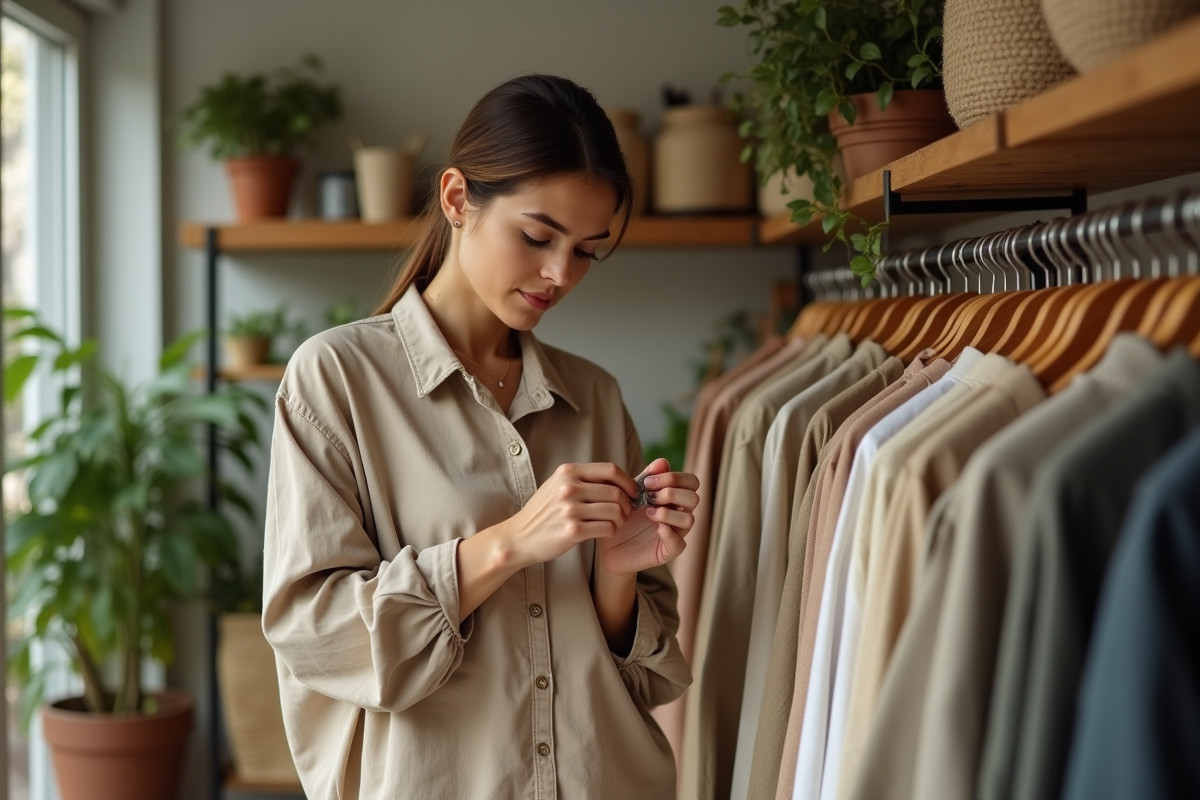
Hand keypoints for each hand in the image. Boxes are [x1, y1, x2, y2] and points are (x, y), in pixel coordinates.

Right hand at [502, 462, 636, 567]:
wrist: (519, 537)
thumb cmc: (543, 512)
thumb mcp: (557, 485)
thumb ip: (583, 479)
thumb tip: (618, 479)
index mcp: (567, 472)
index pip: (610, 469)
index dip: (627, 481)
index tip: (631, 491)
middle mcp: (569, 488)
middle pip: (616, 492)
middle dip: (627, 503)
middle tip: (625, 512)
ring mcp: (570, 510)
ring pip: (615, 511)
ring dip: (621, 519)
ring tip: (616, 522)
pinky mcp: (573, 531)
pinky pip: (607, 528)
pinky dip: (612, 530)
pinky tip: (605, 531)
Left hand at [597, 458, 698, 576]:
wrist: (609, 545)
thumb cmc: (623, 516)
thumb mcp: (632, 493)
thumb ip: (647, 477)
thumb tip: (663, 461)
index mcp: (675, 497)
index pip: (692, 482)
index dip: (674, 478)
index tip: (648, 482)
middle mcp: (679, 514)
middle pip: (694, 498)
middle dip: (671, 493)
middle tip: (650, 497)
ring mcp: (676, 533)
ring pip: (689, 519)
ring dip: (668, 513)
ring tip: (648, 513)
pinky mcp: (668, 551)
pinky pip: (679, 543)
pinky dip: (668, 533)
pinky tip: (655, 527)